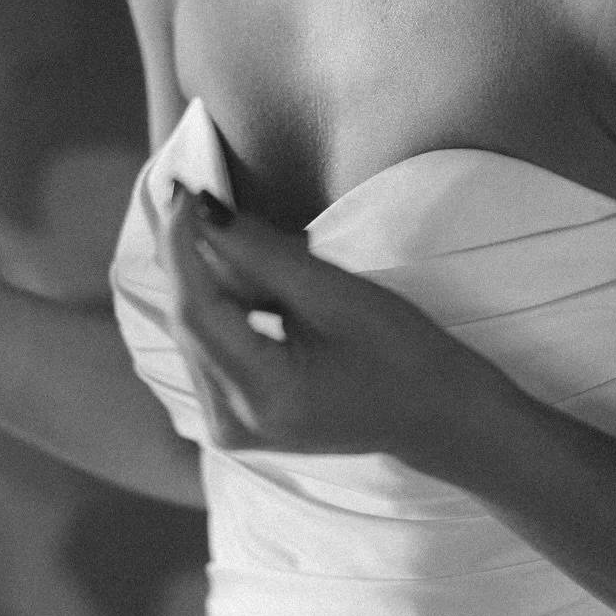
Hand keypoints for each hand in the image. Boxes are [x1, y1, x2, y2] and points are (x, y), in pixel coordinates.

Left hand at [160, 183, 499, 470]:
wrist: (433, 415)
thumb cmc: (401, 356)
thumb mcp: (334, 293)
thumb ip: (260, 253)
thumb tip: (202, 209)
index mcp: (264, 398)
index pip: (196, 312)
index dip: (183, 245)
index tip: (182, 189)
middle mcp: (233, 423)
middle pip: (191, 322)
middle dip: (195, 256)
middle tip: (205, 197)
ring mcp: (230, 426)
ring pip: (198, 333)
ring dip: (214, 281)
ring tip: (255, 245)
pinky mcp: (234, 419)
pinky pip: (212, 350)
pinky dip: (228, 308)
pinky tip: (258, 284)